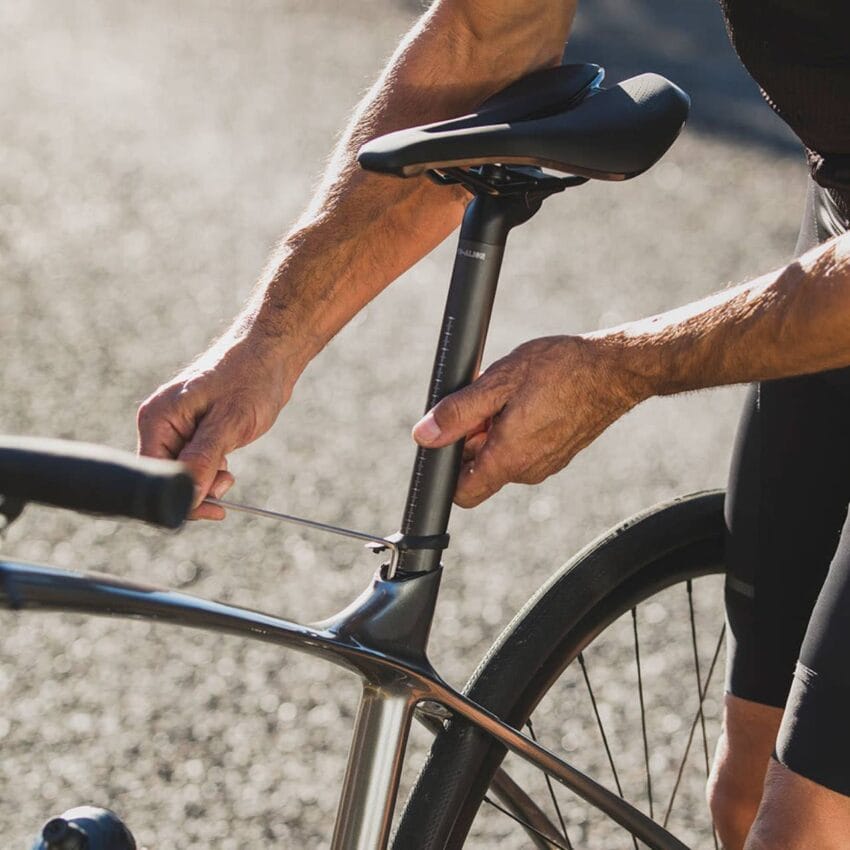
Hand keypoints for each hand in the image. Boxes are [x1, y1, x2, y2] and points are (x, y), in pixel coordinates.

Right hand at [137, 333, 297, 519]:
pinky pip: (194, 464)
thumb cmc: (251, 378)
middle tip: (228, 479)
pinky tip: (227, 458)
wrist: (271, 353)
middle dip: (197, 487)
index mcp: (157, 418)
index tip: (214, 508)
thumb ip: (204, 459)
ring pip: (183, 474)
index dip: (181, 497)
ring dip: (207, 480)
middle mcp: (160, 424)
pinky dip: (211, 470)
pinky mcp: (193, 432)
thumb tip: (188, 498)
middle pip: (167, 477)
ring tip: (229, 466)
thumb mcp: (229, 422)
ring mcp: (176, 428)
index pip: (154, 474)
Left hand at [412, 335, 645, 506]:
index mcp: (508, 459)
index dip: (447, 468)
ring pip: (501, 456)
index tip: (449, 436)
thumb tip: (424, 435)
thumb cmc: (562, 369)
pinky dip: (515, 428)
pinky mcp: (557, 454)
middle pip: (480, 470)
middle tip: (485, 399)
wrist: (616, 370)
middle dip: (472, 438)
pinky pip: (523, 449)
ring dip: (494, 430)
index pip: (461, 494)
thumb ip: (458, 412)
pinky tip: (527, 398)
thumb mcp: (498, 382)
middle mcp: (527, 471)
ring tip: (510, 394)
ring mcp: (545, 465)